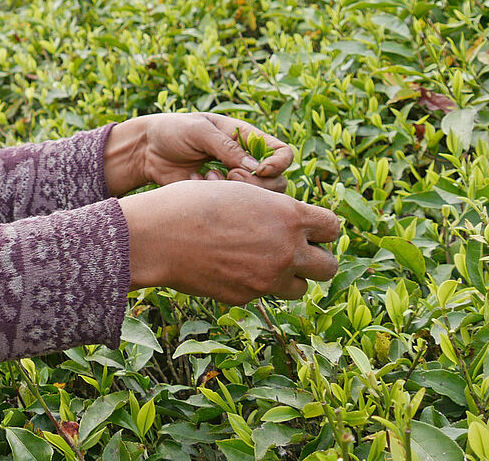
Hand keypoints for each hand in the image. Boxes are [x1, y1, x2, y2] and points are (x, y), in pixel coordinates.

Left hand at [104, 112, 292, 195]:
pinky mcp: (217, 195)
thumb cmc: (172, 131)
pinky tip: (196, 182)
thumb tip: (256, 169)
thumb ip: (227, 147)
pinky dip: (215, 196)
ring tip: (210, 177)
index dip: (279, 163)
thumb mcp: (199, 131)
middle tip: (229, 175)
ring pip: (257, 198)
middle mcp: (245, 160)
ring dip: (236, 191)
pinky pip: (230, 205)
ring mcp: (232, 181)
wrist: (145, 150)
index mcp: (246, 137)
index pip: (282, 153)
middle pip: (276, 181)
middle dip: (256, 183)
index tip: (260, 170)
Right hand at [120, 180, 339, 303]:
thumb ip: (273, 209)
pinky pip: (262, 294)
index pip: (333, 228)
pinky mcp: (246, 297)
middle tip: (292, 250)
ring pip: (299, 288)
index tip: (306, 227)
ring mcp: (267, 279)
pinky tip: (227, 267)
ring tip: (260, 261)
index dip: (321, 228)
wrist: (156, 236)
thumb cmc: (192, 204)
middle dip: (315, 259)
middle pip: (329, 267)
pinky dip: (253, 284)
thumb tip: (291, 224)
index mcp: (289, 217)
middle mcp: (286, 250)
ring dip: (287, 276)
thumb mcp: (240, 192)